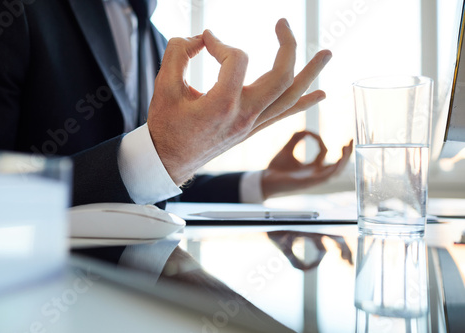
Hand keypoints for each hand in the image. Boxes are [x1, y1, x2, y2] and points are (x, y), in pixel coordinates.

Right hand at [147, 19, 331, 184]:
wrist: (169, 160)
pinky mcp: (251, 129)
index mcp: (221, 105)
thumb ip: (178, 53)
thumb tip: (198, 39)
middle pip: (281, 77)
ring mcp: (251, 125)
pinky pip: (283, 115)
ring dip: (310, 74)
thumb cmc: (165, 125)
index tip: (204, 40)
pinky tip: (320, 93)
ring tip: (328, 53)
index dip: (220, 42)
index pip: (236, 59)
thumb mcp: (164, 86)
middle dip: (288, 46)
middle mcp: (243, 116)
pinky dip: (303, 102)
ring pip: (289, 97)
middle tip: (283, 23)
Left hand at [261, 131, 352, 198]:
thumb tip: (307, 130)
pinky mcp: (311, 183)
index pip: (323, 153)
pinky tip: (338, 158)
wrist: (264, 180)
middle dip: (346, 153)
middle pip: (337, 165)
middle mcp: (315, 174)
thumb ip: (297, 138)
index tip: (311, 133)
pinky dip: (335, 168)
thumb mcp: (287, 148)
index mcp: (310, 168)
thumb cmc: (274, 168)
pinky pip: (327, 176)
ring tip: (347, 147)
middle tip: (351, 140)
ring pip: (336, 171)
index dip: (320, 141)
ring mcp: (314, 179)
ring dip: (344, 160)